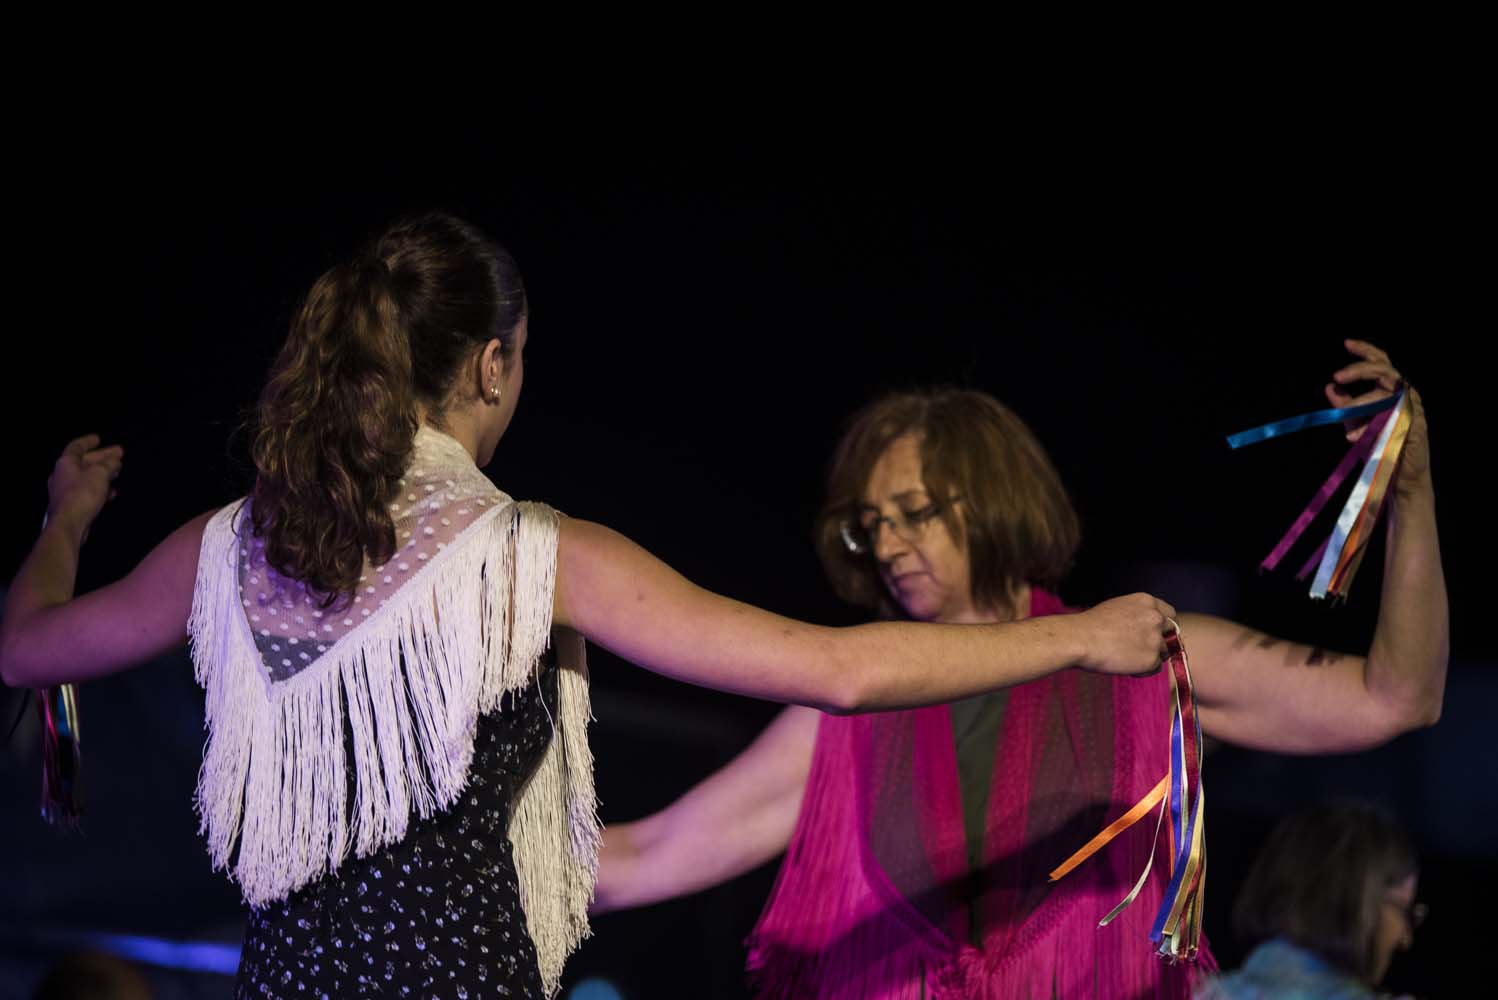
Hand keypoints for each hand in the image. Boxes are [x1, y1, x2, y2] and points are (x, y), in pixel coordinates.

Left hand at [46, 434, 123, 542]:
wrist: (69, 523)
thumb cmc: (82, 494)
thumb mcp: (100, 474)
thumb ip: (108, 464)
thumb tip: (115, 460)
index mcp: (66, 463)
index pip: (76, 447)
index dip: (88, 441)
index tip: (99, 438)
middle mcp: (63, 475)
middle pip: (84, 462)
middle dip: (102, 458)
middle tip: (119, 454)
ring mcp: (65, 491)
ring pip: (86, 477)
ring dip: (102, 474)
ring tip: (117, 472)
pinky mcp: (71, 504)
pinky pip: (87, 491)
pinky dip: (99, 488)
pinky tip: (111, 492)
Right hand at [1074, 593, 1176, 675]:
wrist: (1079, 639)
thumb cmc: (1091, 625)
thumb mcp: (1118, 608)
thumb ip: (1138, 615)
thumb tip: (1147, 629)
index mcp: (1147, 602)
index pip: (1171, 614)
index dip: (1166, 627)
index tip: (1159, 635)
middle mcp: (1156, 618)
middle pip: (1172, 634)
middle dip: (1162, 643)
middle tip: (1144, 650)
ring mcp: (1156, 638)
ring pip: (1164, 653)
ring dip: (1151, 657)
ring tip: (1126, 658)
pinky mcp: (1152, 659)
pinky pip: (1154, 668)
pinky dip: (1142, 670)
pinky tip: (1124, 666)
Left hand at [1326, 339, 1428, 496]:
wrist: (1398, 476)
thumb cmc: (1379, 447)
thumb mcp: (1356, 423)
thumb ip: (1345, 406)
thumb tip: (1330, 387)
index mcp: (1391, 390)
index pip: (1380, 362)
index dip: (1365, 350)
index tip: (1346, 343)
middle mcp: (1404, 394)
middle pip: (1385, 368)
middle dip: (1360, 369)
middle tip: (1338, 377)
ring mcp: (1412, 408)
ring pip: (1385, 393)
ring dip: (1361, 406)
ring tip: (1347, 427)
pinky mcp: (1415, 424)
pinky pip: (1392, 415)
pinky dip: (1371, 425)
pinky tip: (1356, 438)